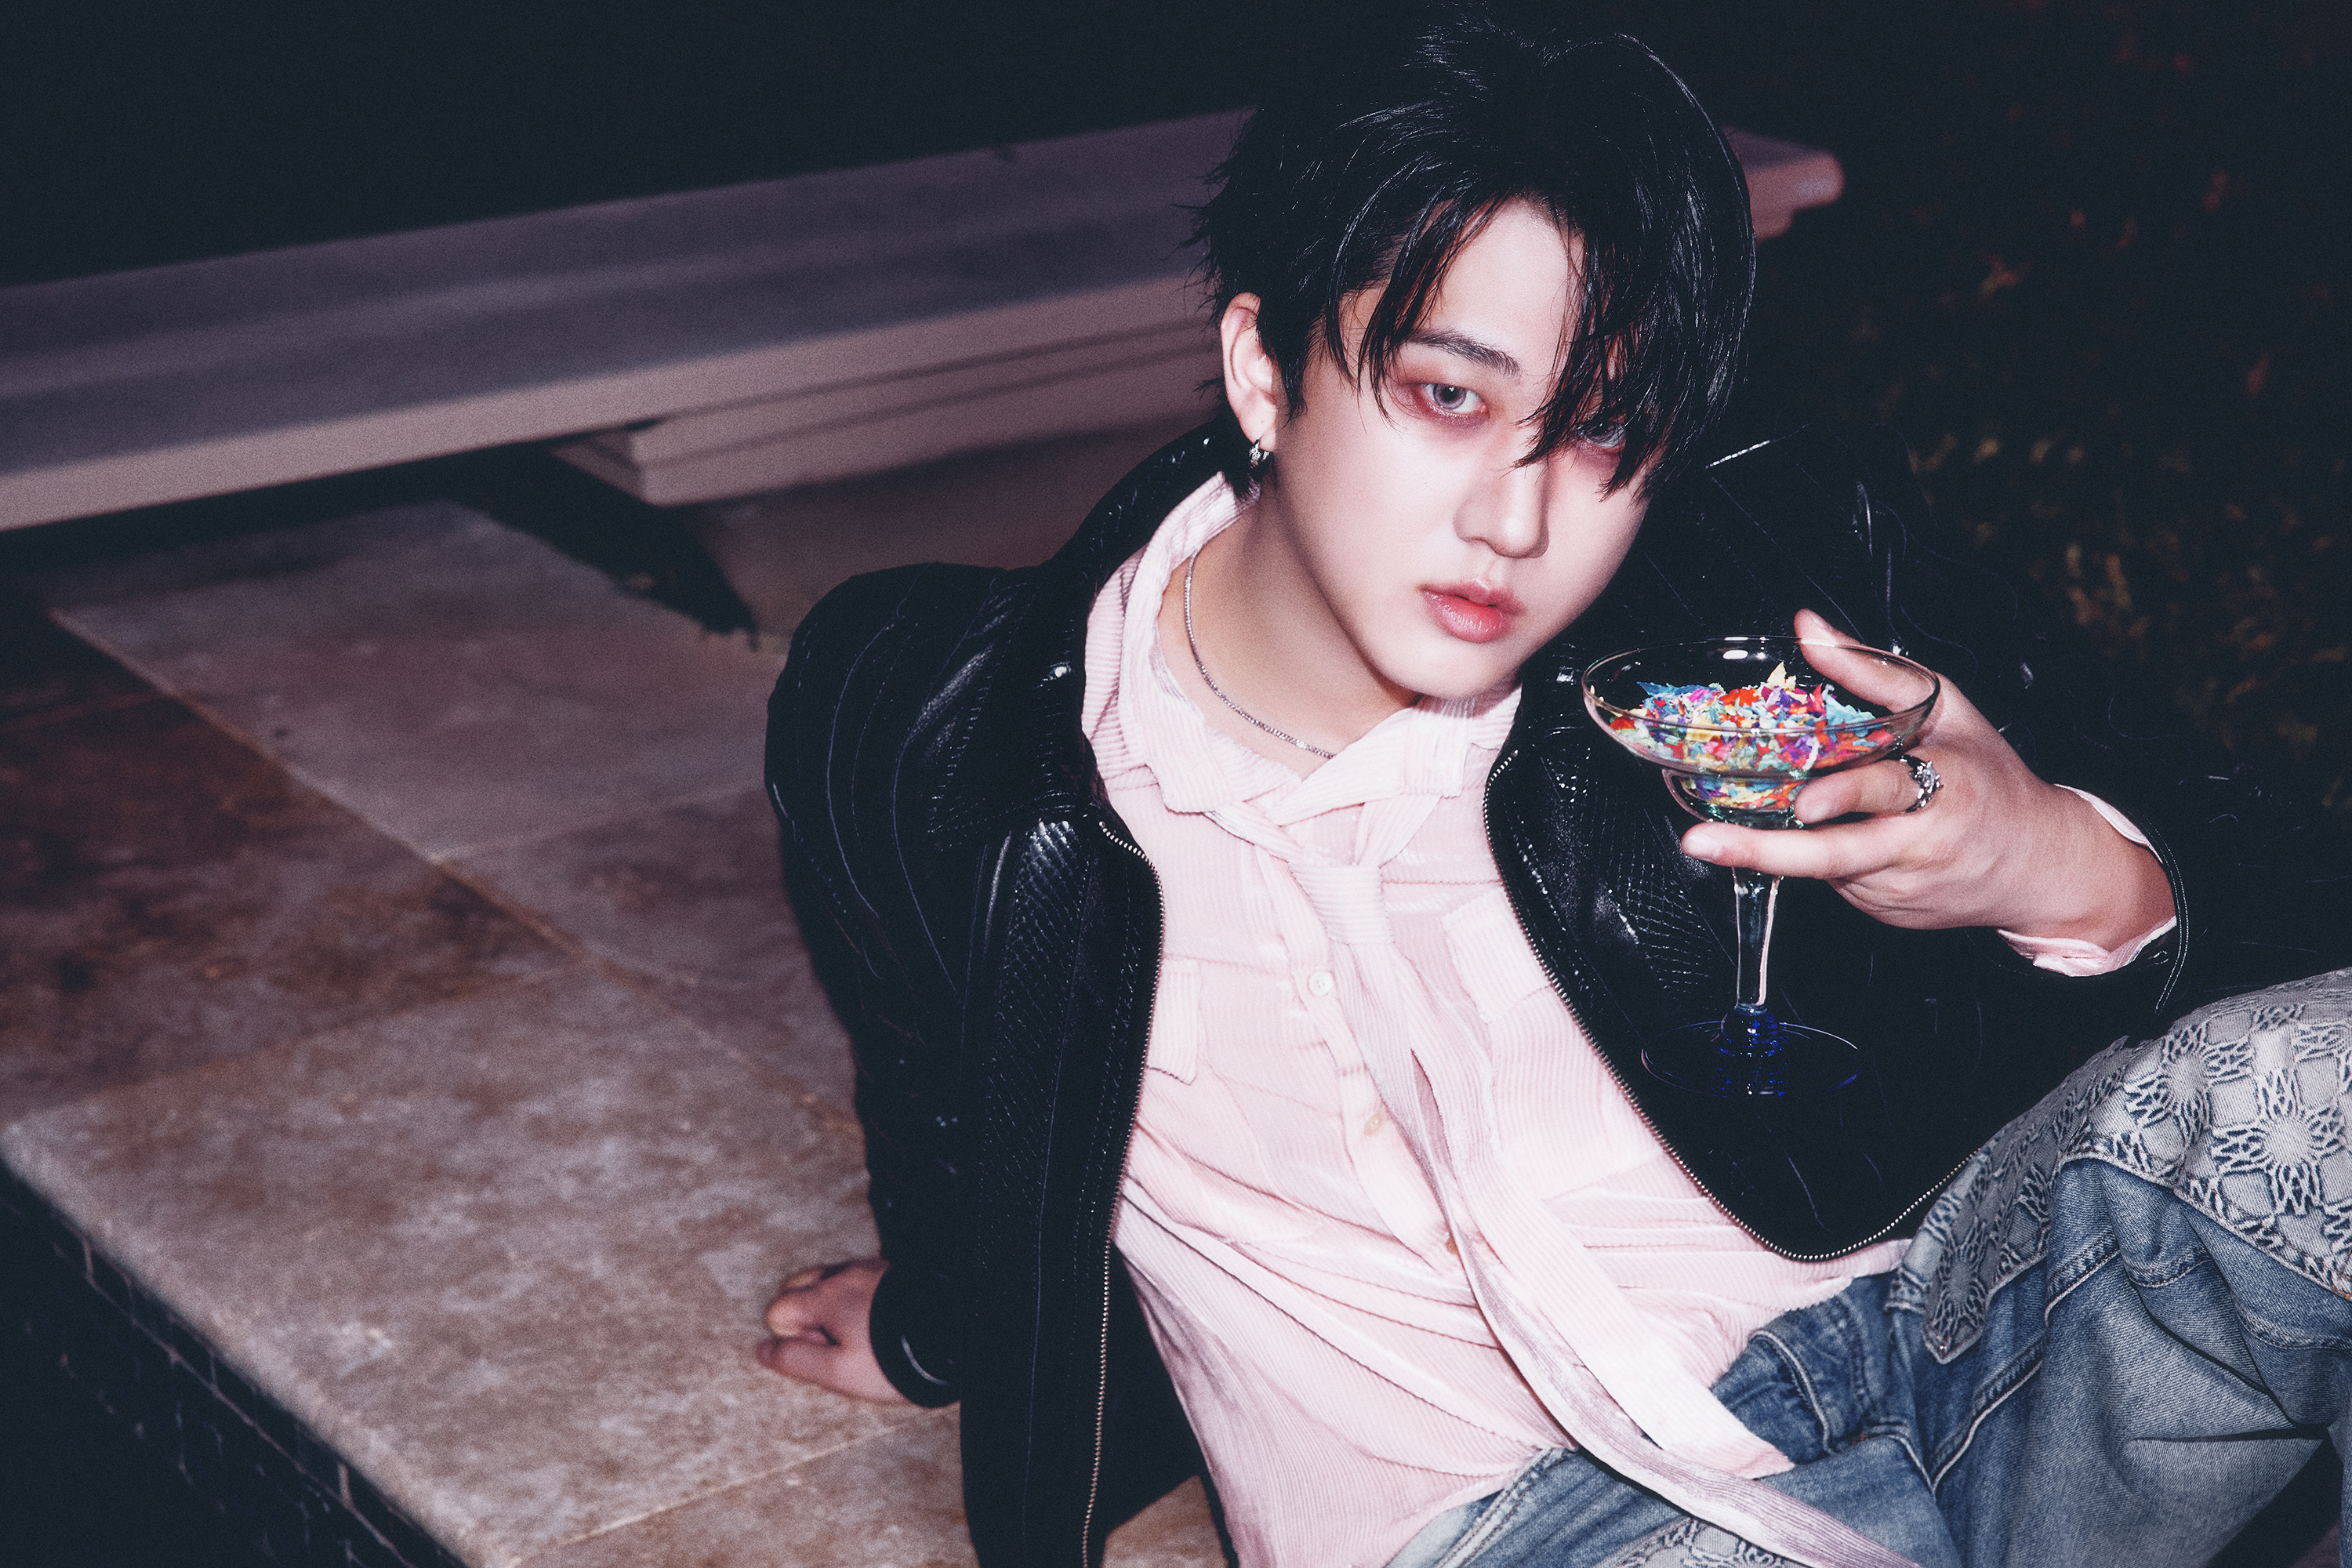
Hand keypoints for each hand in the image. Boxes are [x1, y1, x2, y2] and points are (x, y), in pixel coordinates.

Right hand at [758, 1258, 909, 1403]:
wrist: (951, 1337)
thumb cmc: (892, 1359)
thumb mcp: (838, 1372)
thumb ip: (796, 1359)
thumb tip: (762, 1351)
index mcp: (825, 1296)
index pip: (778, 1310)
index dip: (793, 1338)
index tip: (823, 1353)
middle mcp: (844, 1275)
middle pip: (798, 1286)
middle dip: (805, 1314)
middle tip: (837, 1345)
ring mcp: (870, 1269)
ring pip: (829, 1281)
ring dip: (831, 1306)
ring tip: (860, 1337)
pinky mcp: (891, 1273)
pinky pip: (856, 1280)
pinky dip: (856, 1298)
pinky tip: (878, 1323)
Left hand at [1679, 610, 2174, 946]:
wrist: (2043, 867)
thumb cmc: (1991, 777)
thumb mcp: (1947, 709)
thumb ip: (1871, 671)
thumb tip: (1808, 627)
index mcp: (1946, 785)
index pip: (1888, 787)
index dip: (1845, 794)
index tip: (1805, 802)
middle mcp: (1921, 843)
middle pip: (1837, 853)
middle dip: (1764, 852)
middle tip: (1702, 842)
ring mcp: (1901, 886)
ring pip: (1824, 866)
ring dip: (1783, 845)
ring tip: (1742, 831)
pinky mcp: (1887, 912)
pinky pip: (1836, 882)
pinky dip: (1822, 860)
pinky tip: (1838, 842)